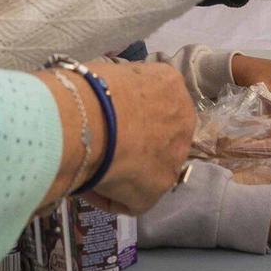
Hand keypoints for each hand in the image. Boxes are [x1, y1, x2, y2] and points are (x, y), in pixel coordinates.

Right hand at [65, 60, 195, 214]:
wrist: (89, 120)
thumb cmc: (90, 90)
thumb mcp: (110, 72)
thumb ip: (119, 88)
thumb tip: (104, 101)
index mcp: (170, 84)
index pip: (155, 101)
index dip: (130, 113)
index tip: (107, 120)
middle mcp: (183, 119)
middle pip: (160, 135)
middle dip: (135, 142)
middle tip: (103, 145)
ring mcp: (175, 157)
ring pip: (149, 168)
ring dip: (126, 170)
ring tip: (92, 168)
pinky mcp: (158, 189)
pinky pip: (132, 198)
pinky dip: (109, 196)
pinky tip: (87, 186)